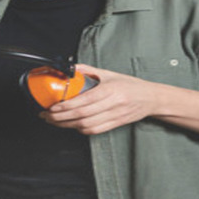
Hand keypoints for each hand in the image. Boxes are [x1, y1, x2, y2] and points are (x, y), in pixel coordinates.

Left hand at [40, 64, 156, 134]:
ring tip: (55, 121)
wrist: (151, 98)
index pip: (84, 101)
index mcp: (110, 90)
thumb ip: (89, 70)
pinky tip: (72, 125)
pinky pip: (95, 130)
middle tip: (47, 116)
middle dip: (61, 118)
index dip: (66, 106)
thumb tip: (71, 68)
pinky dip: (81, 129)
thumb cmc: (130, 85)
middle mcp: (113, 104)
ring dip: (68, 125)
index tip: (52, 107)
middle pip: (82, 115)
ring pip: (87, 125)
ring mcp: (115, 116)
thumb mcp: (110, 74)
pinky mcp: (116, 124)